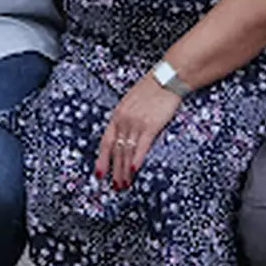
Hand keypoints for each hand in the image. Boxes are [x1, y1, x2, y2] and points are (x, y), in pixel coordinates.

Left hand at [95, 76, 181, 190]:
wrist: (167, 79)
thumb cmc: (151, 89)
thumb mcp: (130, 102)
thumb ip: (125, 118)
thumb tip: (123, 135)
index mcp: (117, 115)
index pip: (105, 142)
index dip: (102, 160)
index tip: (99, 174)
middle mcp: (123, 120)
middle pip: (116, 151)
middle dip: (114, 171)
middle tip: (115, 186)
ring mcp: (136, 123)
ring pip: (126, 152)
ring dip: (124, 171)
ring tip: (124, 184)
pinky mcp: (150, 126)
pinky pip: (141, 147)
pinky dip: (136, 160)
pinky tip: (133, 171)